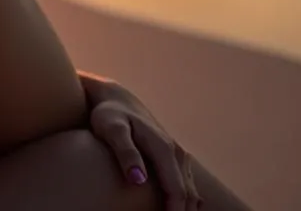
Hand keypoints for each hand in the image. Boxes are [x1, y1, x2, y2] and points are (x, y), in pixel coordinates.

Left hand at [87, 82, 200, 209]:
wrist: (116, 100)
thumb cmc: (110, 115)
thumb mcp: (112, 129)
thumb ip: (125, 152)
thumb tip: (138, 180)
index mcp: (164, 148)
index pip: (177, 191)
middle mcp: (177, 153)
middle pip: (188, 195)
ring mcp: (179, 156)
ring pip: (190, 193)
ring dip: (184, 209)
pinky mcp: (176, 160)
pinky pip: (186, 188)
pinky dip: (183, 203)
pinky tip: (170, 209)